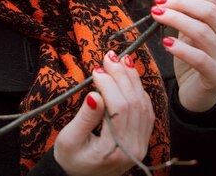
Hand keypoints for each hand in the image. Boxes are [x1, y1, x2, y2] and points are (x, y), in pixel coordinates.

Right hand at [54, 51, 154, 175]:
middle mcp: (132, 148)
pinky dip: (139, 90)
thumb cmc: (71, 159)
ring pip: (143, 104)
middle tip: (109, 57)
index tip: (97, 70)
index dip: (109, 85)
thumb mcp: (68, 140)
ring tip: (121, 60)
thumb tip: (95, 94)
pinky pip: (146, 109)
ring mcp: (141, 143)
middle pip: (133, 103)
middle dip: (122, 76)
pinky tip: (130, 76)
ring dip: (132, 79)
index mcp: (113, 150)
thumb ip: (84, 118)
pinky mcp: (143, 138)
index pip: (118, 109)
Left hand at [150, 0, 215, 111]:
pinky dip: (180, 48)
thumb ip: (190, 9)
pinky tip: (165, 43)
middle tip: (158, 2)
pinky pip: (199, 58)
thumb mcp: (190, 32)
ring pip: (202, 31)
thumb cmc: (192, 59)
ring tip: (156, 15)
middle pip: (209, 11)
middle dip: (181, 3)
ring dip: (176, 20)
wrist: (197, 95)